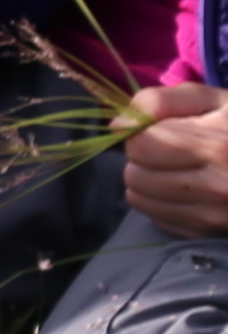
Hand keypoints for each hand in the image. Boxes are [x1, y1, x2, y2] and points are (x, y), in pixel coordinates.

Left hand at [126, 80, 227, 234]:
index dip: (143, 132)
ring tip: (177, 169)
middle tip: (171, 151)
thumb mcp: (213, 99)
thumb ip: (160, 101)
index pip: (141, 145)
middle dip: (143, 158)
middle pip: (136, 175)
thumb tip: (117, 125)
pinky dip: (162, 203)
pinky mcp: (212, 233)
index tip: (162, 129)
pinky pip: (158, 218)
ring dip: (147, 181)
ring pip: (140, 199)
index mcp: (218, 148)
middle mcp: (218, 188)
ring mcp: (216, 216)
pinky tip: (187, 190)